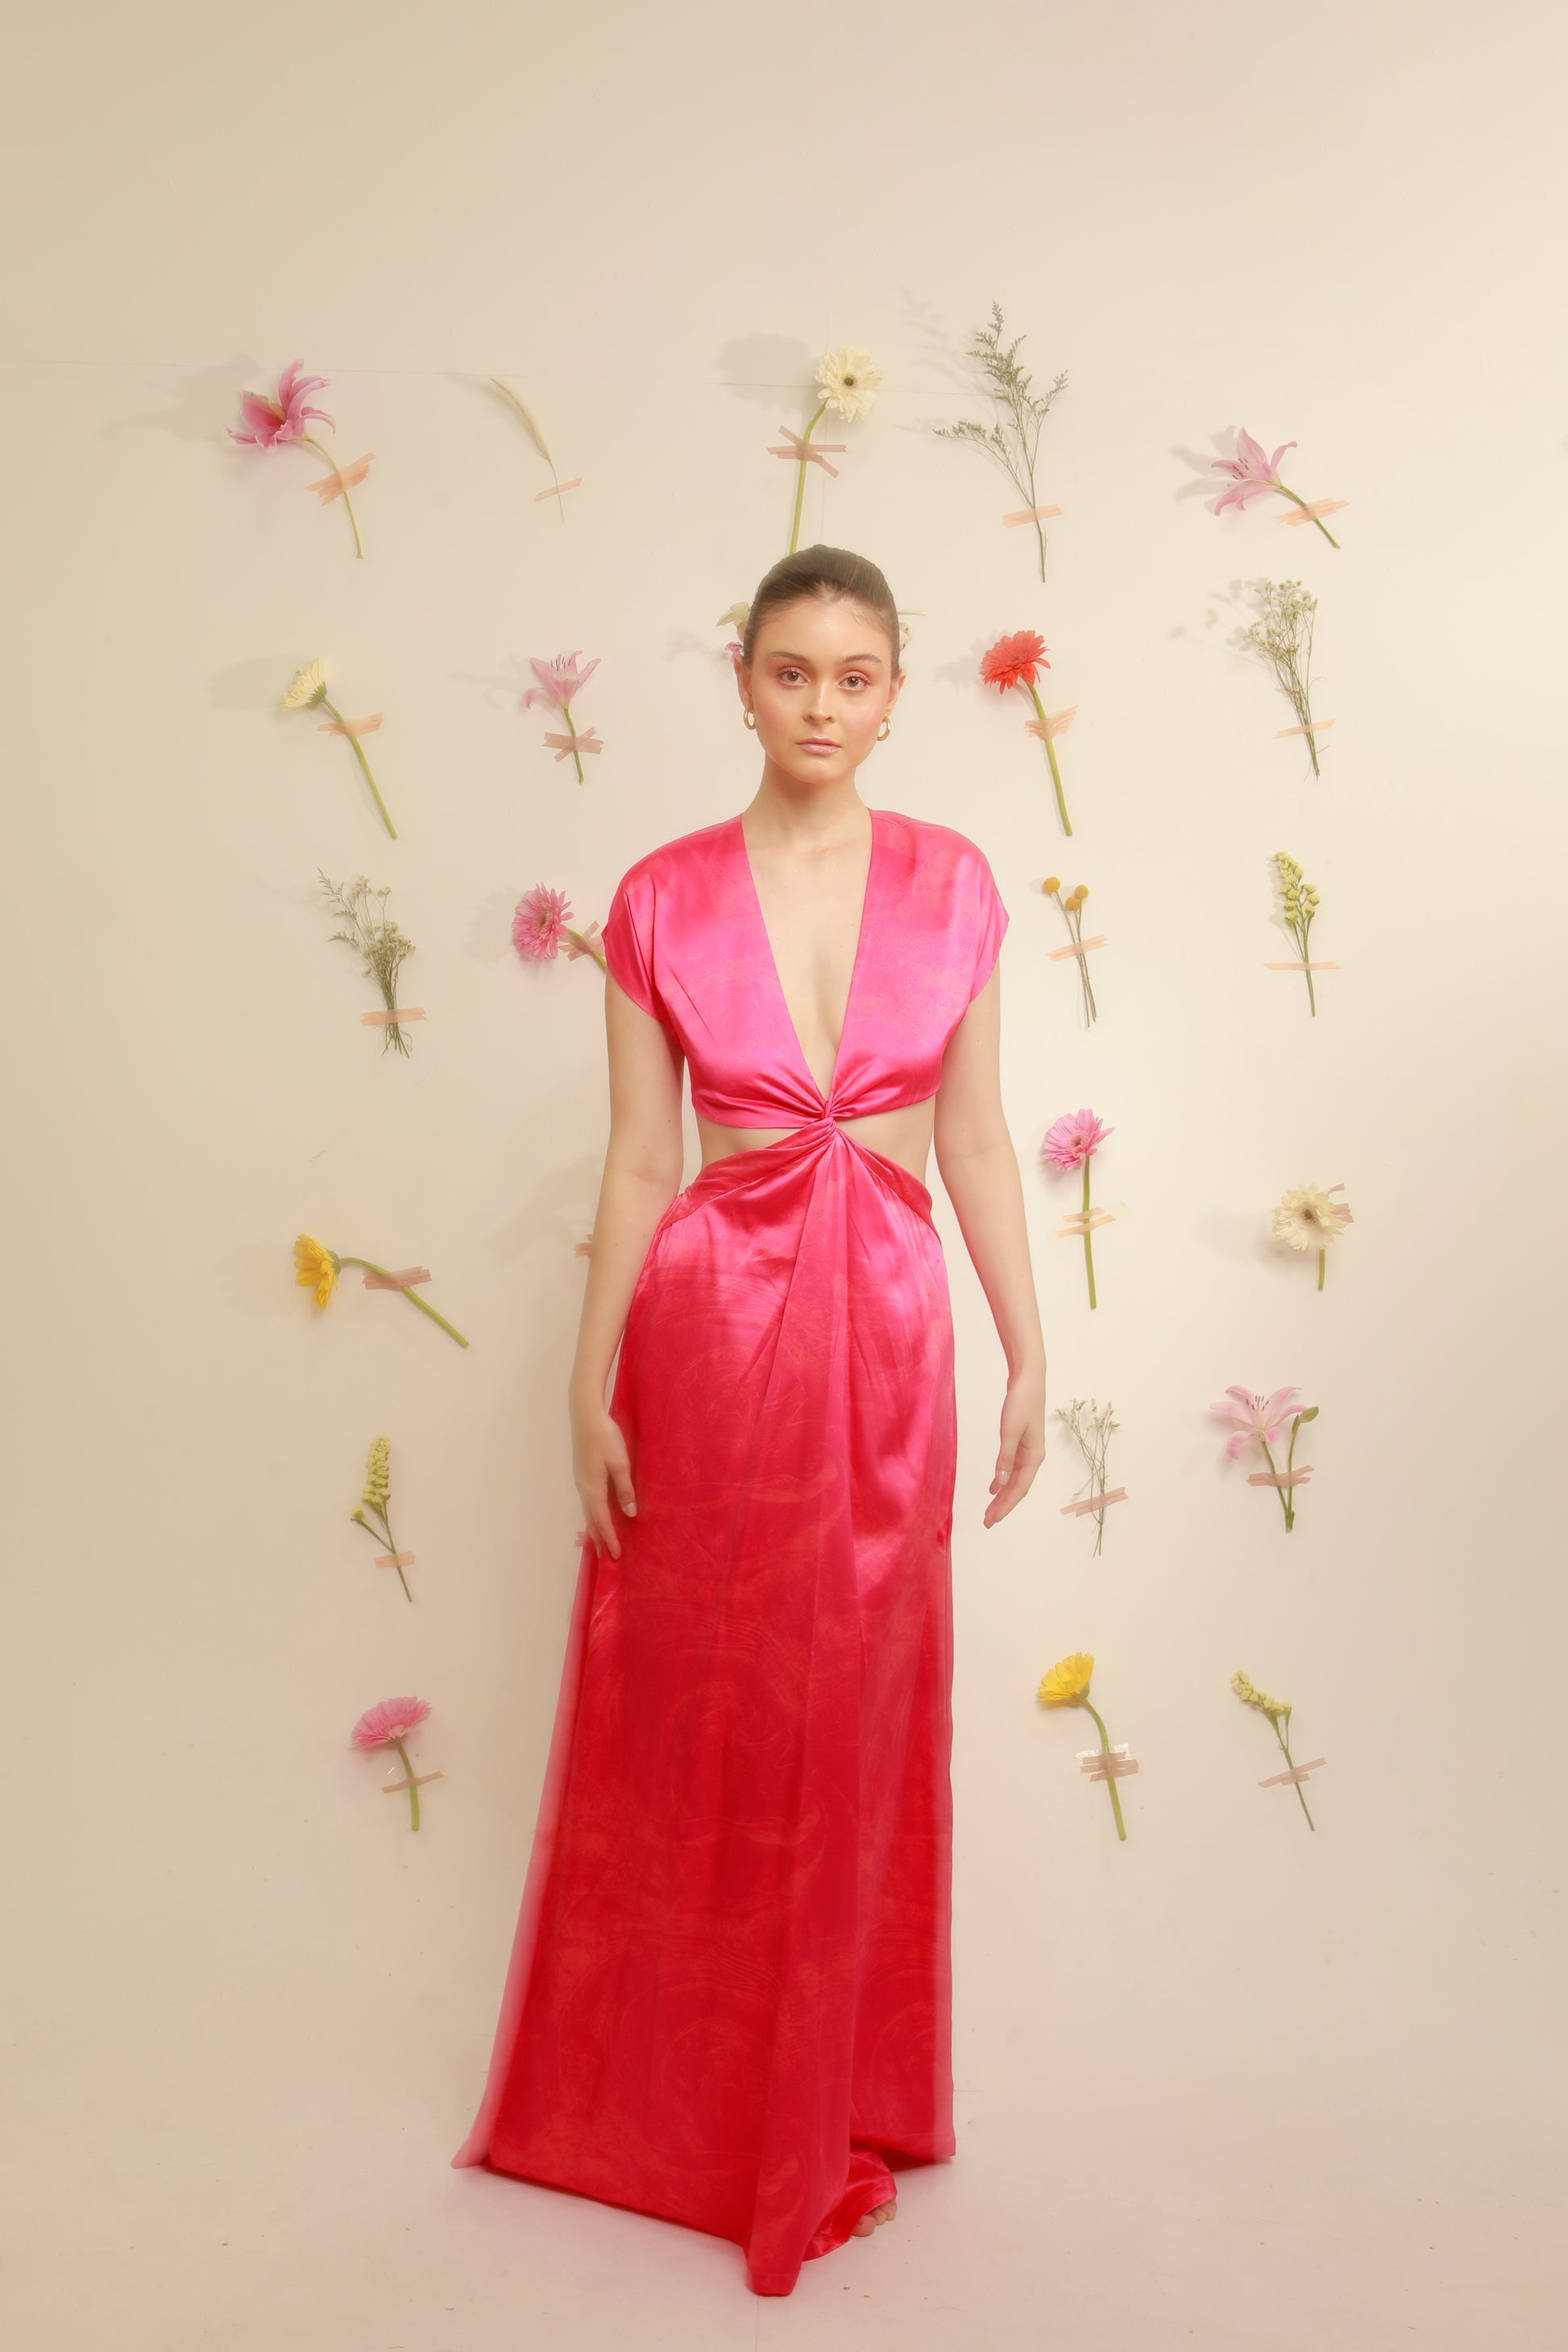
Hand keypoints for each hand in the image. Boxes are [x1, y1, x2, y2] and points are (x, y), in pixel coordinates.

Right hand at [570, 1389, 636, 1559]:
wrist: (585, 1415)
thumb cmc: (605, 1437)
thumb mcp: (620, 1463)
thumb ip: (625, 1489)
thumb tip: (629, 1513)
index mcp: (593, 1489)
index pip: (602, 1521)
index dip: (609, 1538)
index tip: (616, 1555)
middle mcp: (583, 1488)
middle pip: (591, 1519)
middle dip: (599, 1538)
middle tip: (605, 1556)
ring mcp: (581, 1480)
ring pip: (588, 1510)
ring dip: (595, 1527)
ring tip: (600, 1540)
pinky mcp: (582, 1472)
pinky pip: (588, 1500)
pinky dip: (593, 1513)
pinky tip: (597, 1512)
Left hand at [985, 1366, 1045, 1527]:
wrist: (1029, 1379)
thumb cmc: (1021, 1402)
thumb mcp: (1011, 1430)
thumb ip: (1006, 1457)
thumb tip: (1001, 1483)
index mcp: (1034, 1457)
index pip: (1019, 1489)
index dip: (1005, 1506)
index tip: (991, 1520)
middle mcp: (1033, 1457)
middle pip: (1018, 1488)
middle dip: (1003, 1505)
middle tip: (987, 1521)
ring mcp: (1028, 1451)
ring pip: (1015, 1480)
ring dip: (1003, 1495)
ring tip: (990, 1509)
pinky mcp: (1021, 1443)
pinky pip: (1013, 1469)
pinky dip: (1003, 1479)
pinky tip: (995, 1486)